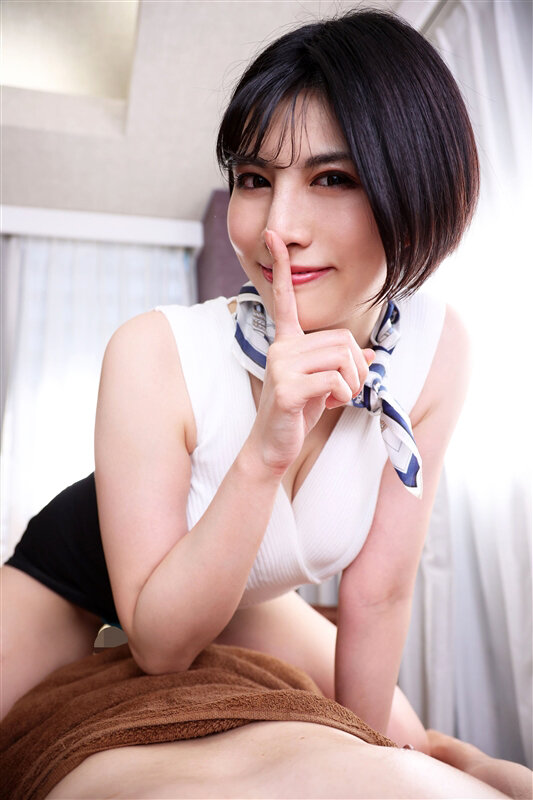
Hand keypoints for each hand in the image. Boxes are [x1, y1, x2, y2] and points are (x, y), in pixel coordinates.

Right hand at [248, 229, 373, 475]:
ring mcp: (281, 366)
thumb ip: (343, 365)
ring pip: (342, 357)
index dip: (282, 267)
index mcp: (286, 342)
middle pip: (342, 339)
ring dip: (352, 383)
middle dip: (356, 367)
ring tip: (336, 397)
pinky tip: (327, 405)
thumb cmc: (297, 413)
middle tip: (346, 388)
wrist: (273, 446)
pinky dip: (342, 394)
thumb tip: (369, 353)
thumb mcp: (324, 385)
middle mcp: (281, 347)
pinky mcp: (286, 387)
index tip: (273, 236)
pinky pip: (335, 379)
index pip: (285, 299)